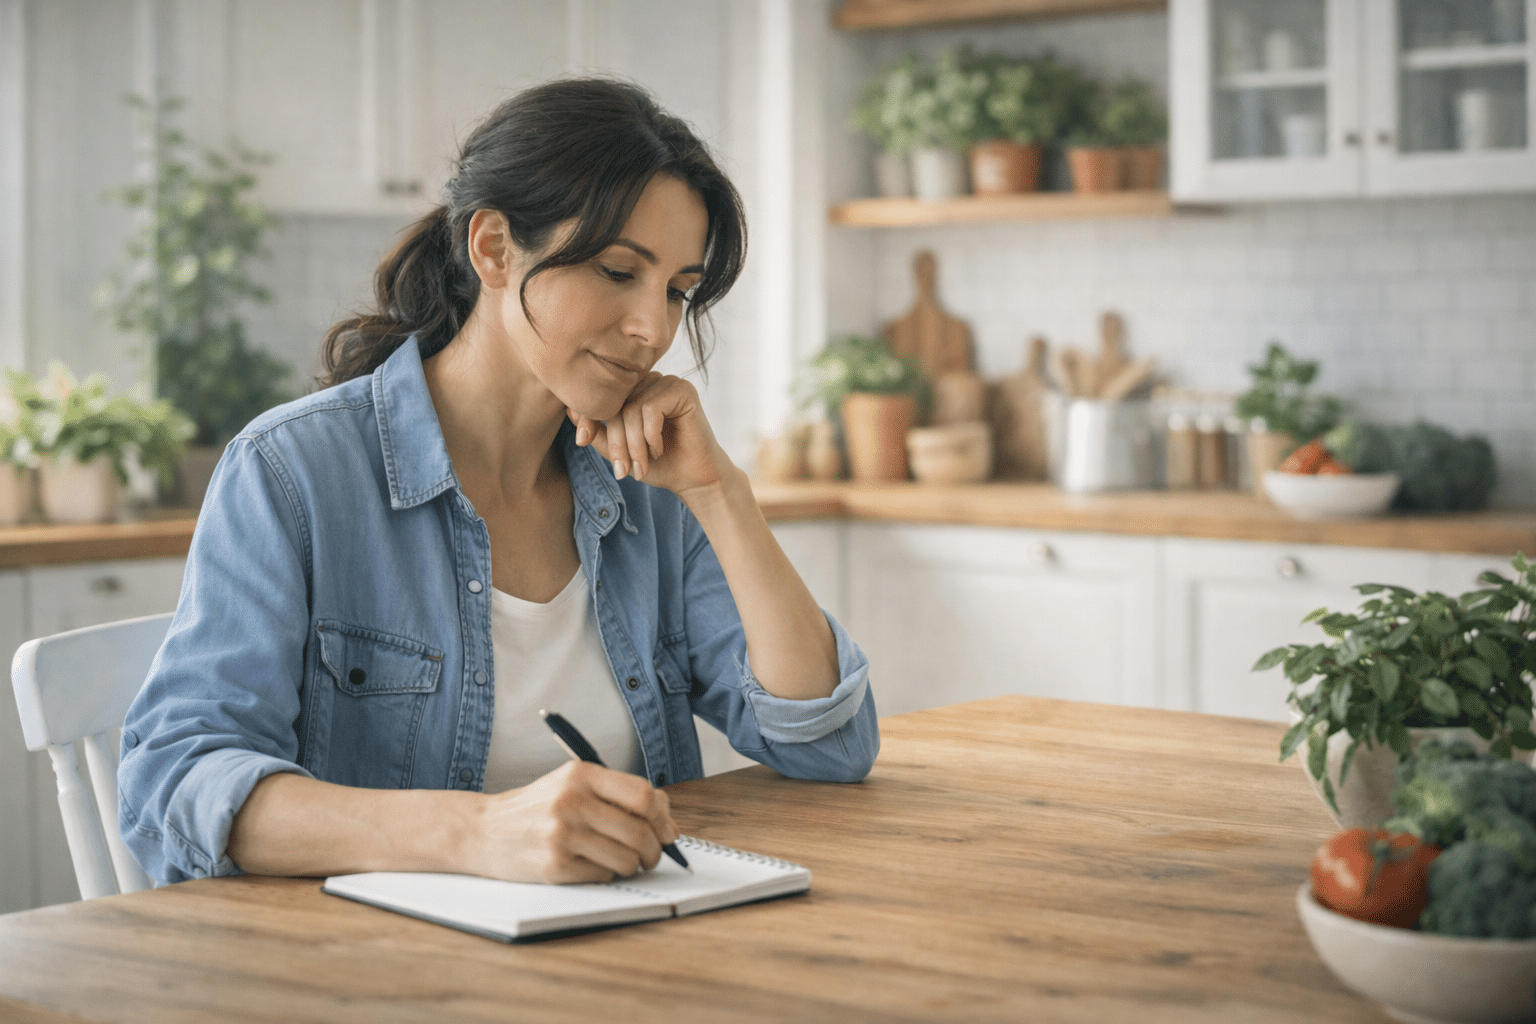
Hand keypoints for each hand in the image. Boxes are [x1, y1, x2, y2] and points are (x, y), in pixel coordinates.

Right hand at [470, 760, 678, 883]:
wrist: (484, 830)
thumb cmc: (537, 807)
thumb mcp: (572, 784)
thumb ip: (617, 794)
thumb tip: (668, 821)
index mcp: (581, 775)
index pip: (643, 795)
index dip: (663, 817)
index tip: (667, 830)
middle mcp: (572, 801)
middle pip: (639, 831)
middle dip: (655, 850)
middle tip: (653, 856)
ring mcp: (562, 835)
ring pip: (626, 858)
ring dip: (634, 866)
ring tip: (625, 862)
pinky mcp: (554, 866)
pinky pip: (603, 875)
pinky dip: (608, 874)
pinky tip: (594, 865)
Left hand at [569, 373, 732, 501]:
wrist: (693, 479)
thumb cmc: (659, 465)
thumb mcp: (619, 451)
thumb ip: (598, 432)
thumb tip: (570, 411)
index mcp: (633, 389)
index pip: (601, 394)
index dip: (587, 415)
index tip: (581, 441)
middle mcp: (649, 380)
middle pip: (615, 403)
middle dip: (616, 441)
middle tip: (622, 470)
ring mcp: (667, 382)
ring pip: (631, 408)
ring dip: (633, 444)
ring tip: (641, 466)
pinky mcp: (683, 390)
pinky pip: (651, 408)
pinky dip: (650, 435)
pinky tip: (658, 450)